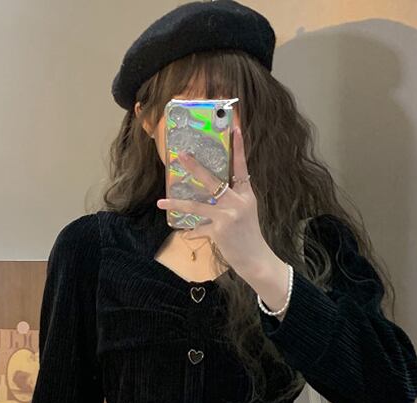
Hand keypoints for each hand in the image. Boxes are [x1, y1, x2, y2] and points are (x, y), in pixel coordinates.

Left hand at [156, 126, 280, 281]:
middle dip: (195, 167)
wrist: (255, 259)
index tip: (236, 128)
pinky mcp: (219, 230)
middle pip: (213, 180)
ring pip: (197, 205)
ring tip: (161, 201)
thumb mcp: (245, 213)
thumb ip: (230, 201)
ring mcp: (228, 215)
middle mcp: (237, 202)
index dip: (238, 148)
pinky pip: (199, 228)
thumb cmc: (248, 235)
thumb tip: (209, 196)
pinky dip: (192, 232)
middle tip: (181, 155)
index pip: (242, 167)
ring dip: (177, 203)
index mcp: (246, 194)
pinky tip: (185, 234)